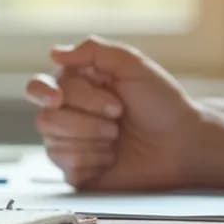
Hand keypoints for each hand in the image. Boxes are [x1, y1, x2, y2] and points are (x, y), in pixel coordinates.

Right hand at [24, 36, 223, 190]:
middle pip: (46, 118)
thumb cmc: (163, 105)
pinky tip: (112, 158)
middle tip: (117, 116)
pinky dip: (94, 161)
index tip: (58, 98)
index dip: (44, 93)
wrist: (183, 145)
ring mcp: (73, 145)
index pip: (40, 88)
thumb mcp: (133, 66)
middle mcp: (70, 115)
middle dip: (86, 118)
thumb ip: (94, 50)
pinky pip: (67, 168)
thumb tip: (55, 52)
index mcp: (77, 87)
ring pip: (53, 144)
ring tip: (117, 138)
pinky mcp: (80, 173)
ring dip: (92, 139)